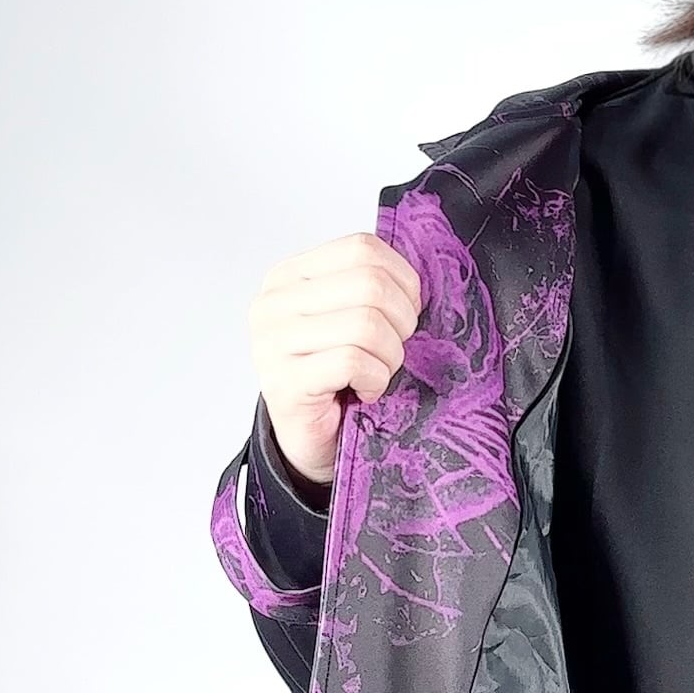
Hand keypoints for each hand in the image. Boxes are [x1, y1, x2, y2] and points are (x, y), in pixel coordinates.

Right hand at [250, 230, 423, 491]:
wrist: (311, 443)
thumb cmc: (337, 382)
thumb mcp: (349, 322)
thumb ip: (370, 291)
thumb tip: (418, 281)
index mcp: (291, 277)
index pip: (361, 248)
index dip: (402, 282)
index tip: (406, 317)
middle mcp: (276, 303)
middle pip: (369, 284)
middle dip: (401, 323)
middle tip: (393, 353)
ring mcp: (274, 342)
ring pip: (366, 323)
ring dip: (389, 357)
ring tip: (377, 375)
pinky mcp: (285, 381)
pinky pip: (354, 361)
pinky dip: (375, 381)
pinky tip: (365, 392)